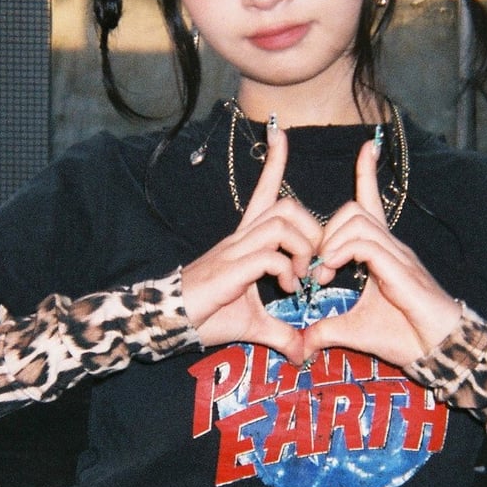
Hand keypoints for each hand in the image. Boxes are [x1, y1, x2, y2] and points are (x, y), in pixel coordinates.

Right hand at [181, 128, 326, 360]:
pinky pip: (269, 254)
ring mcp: (236, 250)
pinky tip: (287, 288)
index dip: (274, 163)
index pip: (263, 193)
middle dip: (312, 227)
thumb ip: (280, 333)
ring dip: (302, 247)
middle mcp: (242, 238)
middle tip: (316, 261)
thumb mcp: (253, 324)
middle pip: (286, 206)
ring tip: (302, 277)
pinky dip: (287, 269)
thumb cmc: (208, 315)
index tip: (280, 134)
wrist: (170, 321)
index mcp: (246, 241)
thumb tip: (301, 352)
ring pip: (281, 223)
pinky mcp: (232, 267)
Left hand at [300, 139, 462, 367]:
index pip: (371, 204)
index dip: (368, 173)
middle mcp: (391, 247)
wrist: (439, 350)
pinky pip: (367, 243)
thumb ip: (326, 330)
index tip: (367, 146)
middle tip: (316, 267)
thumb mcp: (354, 331)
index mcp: (381, 254)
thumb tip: (302, 342)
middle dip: (326, 230)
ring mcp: (398, 255)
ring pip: (358, 221)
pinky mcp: (402, 269)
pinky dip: (343, 251)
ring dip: (331, 243)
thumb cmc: (404, 337)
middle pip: (354, 209)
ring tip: (323, 273)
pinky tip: (333, 271)